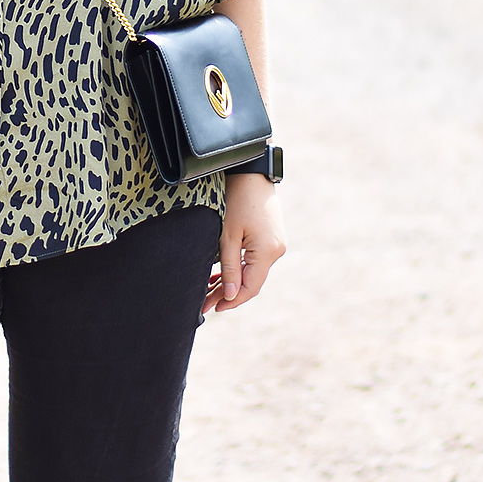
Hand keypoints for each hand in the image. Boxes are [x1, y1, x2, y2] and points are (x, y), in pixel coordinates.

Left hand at [205, 174, 285, 314]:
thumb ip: (230, 267)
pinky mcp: (272, 238)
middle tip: (205, 303)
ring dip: (232, 281)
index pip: (250, 288)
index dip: (232, 301)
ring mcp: (276, 244)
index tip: (213, 308)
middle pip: (251, 282)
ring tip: (209, 289)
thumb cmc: (237, 200)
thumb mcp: (228, 236)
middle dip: (228, 293)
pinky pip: (256, 260)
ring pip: (252, 272)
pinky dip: (240, 268)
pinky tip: (222, 273)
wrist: (252, 172)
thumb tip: (231, 296)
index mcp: (268, 252)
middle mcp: (277, 251)